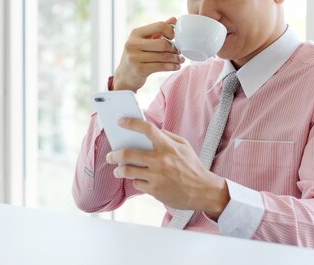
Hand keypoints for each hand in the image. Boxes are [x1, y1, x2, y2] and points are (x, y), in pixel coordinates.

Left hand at [105, 118, 229, 218]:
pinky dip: (136, 181)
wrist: (202, 191)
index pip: (147, 129)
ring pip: (128, 171)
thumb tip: (151, 130)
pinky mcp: (154, 190)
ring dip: (119, 170)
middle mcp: (160, 160)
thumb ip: (167, 136)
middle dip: (115, 154)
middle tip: (111, 155)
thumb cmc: (192, 167)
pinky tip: (138, 179)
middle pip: (128, 153)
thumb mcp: (184, 146)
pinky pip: (136, 183)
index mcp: (168, 146)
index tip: (120, 121)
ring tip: (117, 170)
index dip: (131, 123)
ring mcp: (156, 176)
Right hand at [112, 17, 183, 91]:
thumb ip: (158, 30)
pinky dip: (171, 67)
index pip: (159, 26)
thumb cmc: (137, 55)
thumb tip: (173, 19)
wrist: (124, 76)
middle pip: (163, 43)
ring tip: (180, 60)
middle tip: (179, 52)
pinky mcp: (139, 70)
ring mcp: (134, 57)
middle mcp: (133, 44)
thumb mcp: (144, 40)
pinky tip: (176, 66)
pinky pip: (161, 67)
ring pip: (163, 56)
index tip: (175, 38)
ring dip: (175, 59)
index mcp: (136, 33)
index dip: (171, 31)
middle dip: (174, 48)